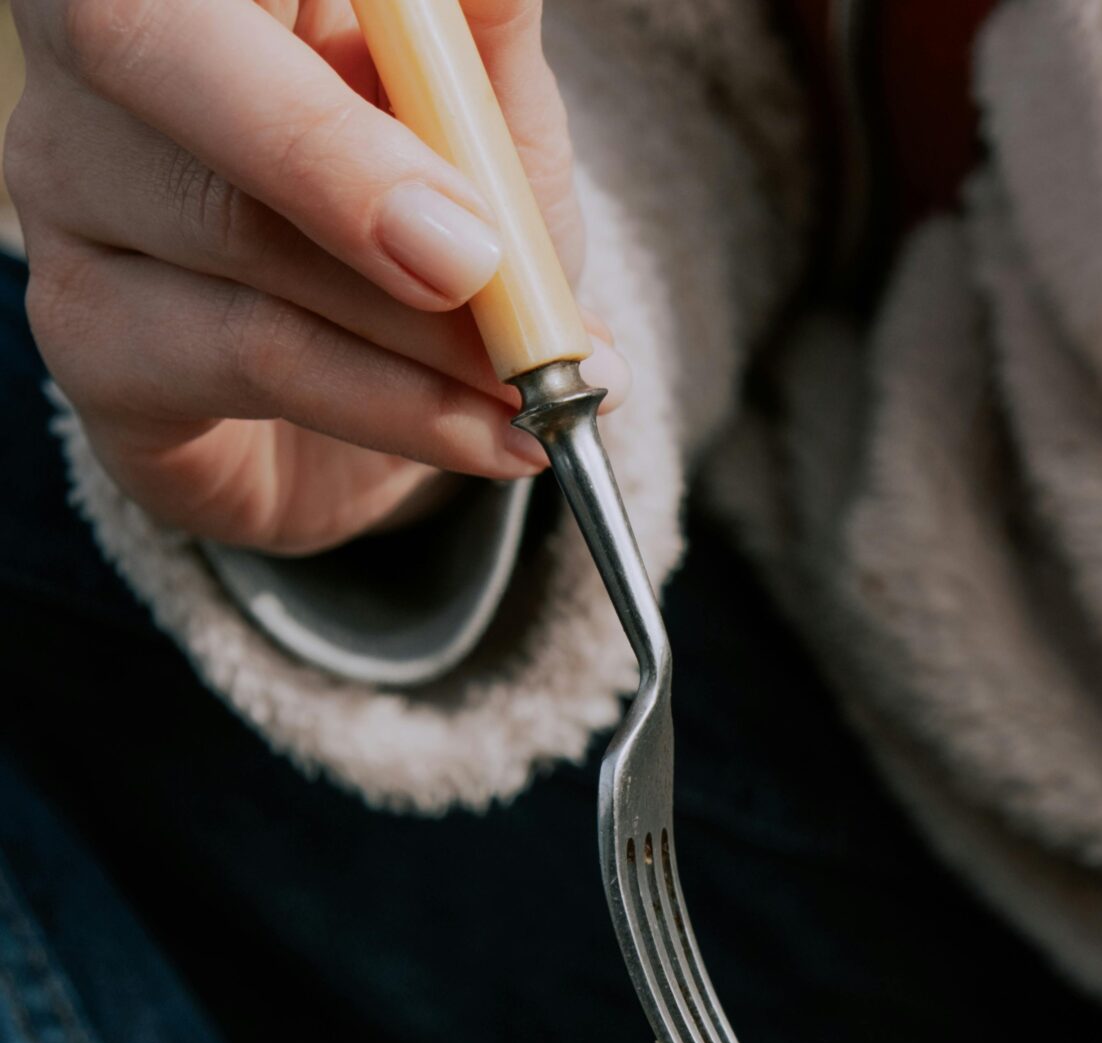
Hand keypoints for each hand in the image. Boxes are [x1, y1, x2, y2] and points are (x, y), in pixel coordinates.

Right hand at [6, 0, 626, 555]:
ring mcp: (70, 190)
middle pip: (143, 38)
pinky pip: (253, 357)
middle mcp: (99, 53)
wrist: (376, 427)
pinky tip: (496, 440)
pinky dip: (400, 405)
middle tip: (479, 255)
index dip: (341, 1)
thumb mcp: (491, 139)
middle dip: (328, 152)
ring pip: (233, 228)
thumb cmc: (428, 249)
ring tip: (532, 381)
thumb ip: (486, 51)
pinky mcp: (88, 335)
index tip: (443, 51)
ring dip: (413, 324)